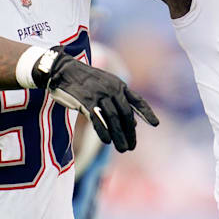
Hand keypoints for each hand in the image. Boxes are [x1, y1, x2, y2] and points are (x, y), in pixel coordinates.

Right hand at [34, 48, 159, 152]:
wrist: (62, 70)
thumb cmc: (86, 81)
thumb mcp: (107, 86)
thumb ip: (120, 103)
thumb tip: (134, 124)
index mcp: (119, 85)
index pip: (137, 100)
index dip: (147, 112)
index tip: (156, 124)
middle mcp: (112, 89)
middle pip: (125, 114)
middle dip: (130, 132)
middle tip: (131, 147)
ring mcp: (99, 95)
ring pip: (113, 119)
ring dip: (119, 136)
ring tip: (123, 149)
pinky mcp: (85, 101)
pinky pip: (97, 119)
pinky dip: (102, 131)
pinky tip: (107, 141)